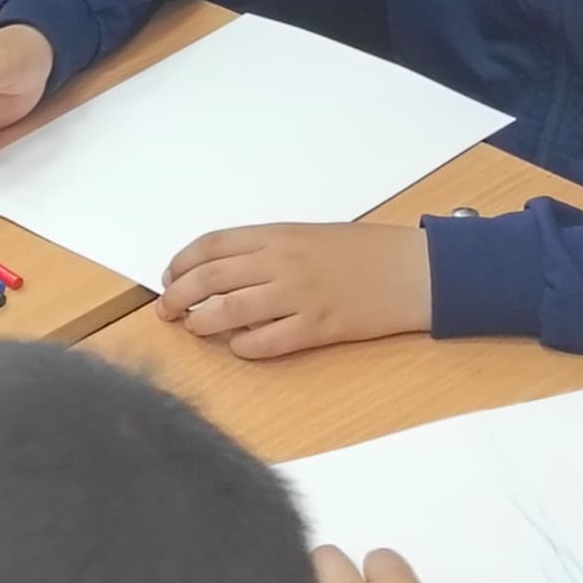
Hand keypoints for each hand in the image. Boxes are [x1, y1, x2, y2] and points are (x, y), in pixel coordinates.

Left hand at [159, 222, 430, 359]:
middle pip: (209, 280)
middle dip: (178, 298)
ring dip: (202, 324)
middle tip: (167, 312)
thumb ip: (265, 250)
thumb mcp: (308, 235)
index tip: (169, 279)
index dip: (180, 264)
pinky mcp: (318, 327)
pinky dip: (243, 347)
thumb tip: (220, 272)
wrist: (415, 270)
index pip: (210, 246)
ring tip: (196, 328)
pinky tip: (240, 346)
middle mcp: (282, 262)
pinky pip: (265, 342)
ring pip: (228, 312)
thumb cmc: (364, 252)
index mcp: (277, 235)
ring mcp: (299, 295)